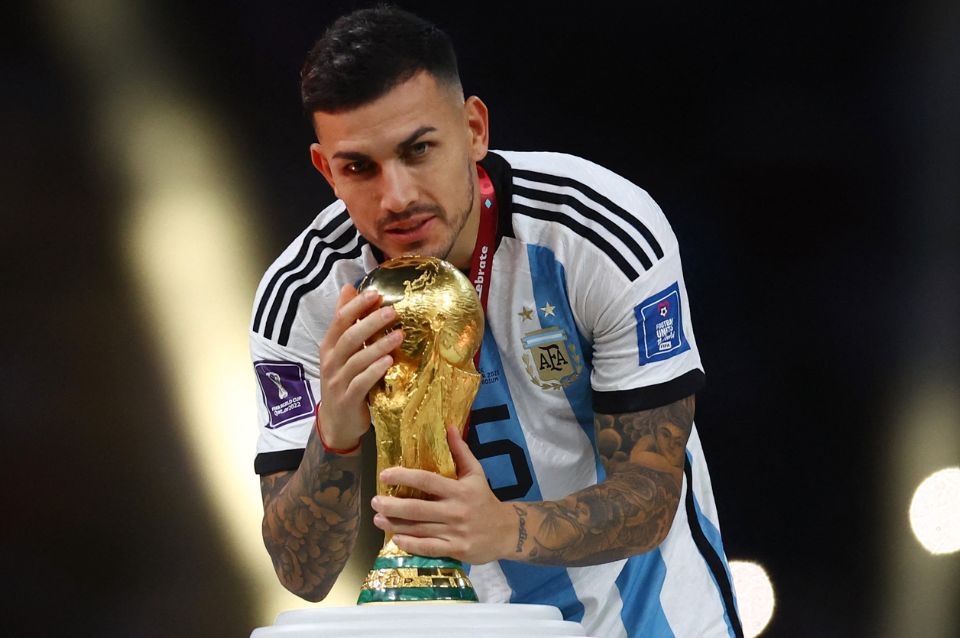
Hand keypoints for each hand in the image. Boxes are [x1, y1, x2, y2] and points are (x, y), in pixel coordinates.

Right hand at [317, 284, 402, 449]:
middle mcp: (330, 362)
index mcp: (329, 347)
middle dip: (370, 322)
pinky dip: (374, 371)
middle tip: (393, 312)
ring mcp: (337, 382)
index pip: (339, 321)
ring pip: (357, 359)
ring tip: (399, 335)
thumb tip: (349, 288)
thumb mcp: (341, 351)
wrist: (336, 422)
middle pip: (349, 337)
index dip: (356, 306)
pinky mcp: (348, 399)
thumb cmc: (343, 381)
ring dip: (378, 346)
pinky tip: (389, 362)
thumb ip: (345, 322)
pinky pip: (361, 382)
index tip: (376, 293)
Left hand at [370, 426, 513, 563]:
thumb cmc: (485, 499)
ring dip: (395, 524)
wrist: (507, 531)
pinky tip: (395, 538)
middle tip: (374, 501)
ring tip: (377, 518)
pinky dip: (410, 544)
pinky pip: (428, 548)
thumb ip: (461, 451)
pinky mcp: (456, 550)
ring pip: (419, 529)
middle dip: (392, 506)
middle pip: (417, 508)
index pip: (427, 481)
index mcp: (460, 490)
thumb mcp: (476, 473)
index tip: (384, 475)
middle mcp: (456, 511)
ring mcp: (456, 532)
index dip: (404, 477)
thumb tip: (449, 426)